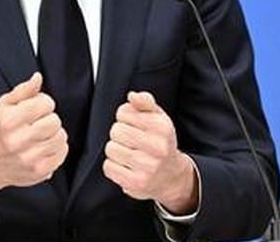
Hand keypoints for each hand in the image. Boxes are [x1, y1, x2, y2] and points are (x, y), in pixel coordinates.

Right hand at [0, 72, 67, 199]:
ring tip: (41, 135)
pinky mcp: (39, 171)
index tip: (36, 108)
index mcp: (8, 121)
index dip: (43, 103)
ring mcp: (29, 158)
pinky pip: (62, 152)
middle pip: (55, 121)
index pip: (45, 103)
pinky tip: (44, 147)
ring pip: (61, 137)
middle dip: (49, 119)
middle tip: (39, 123)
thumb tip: (38, 78)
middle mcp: (18, 141)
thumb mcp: (4, 106)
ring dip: (54, 134)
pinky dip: (57, 148)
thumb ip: (23, 90)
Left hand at [102, 91, 197, 214]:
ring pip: (110, 149)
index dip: (124, 117)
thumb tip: (132, 96)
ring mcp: (148, 167)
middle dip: (119, 134)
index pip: (123, 112)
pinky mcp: (136, 183)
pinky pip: (108, 167)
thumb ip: (145, 102)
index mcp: (162, 127)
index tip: (134, 125)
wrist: (171, 176)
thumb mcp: (158, 118)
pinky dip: (113, 166)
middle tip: (130, 141)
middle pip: (115, 131)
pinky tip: (125, 166)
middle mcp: (158, 147)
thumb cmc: (160, 142)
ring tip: (128, 154)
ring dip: (115, 150)